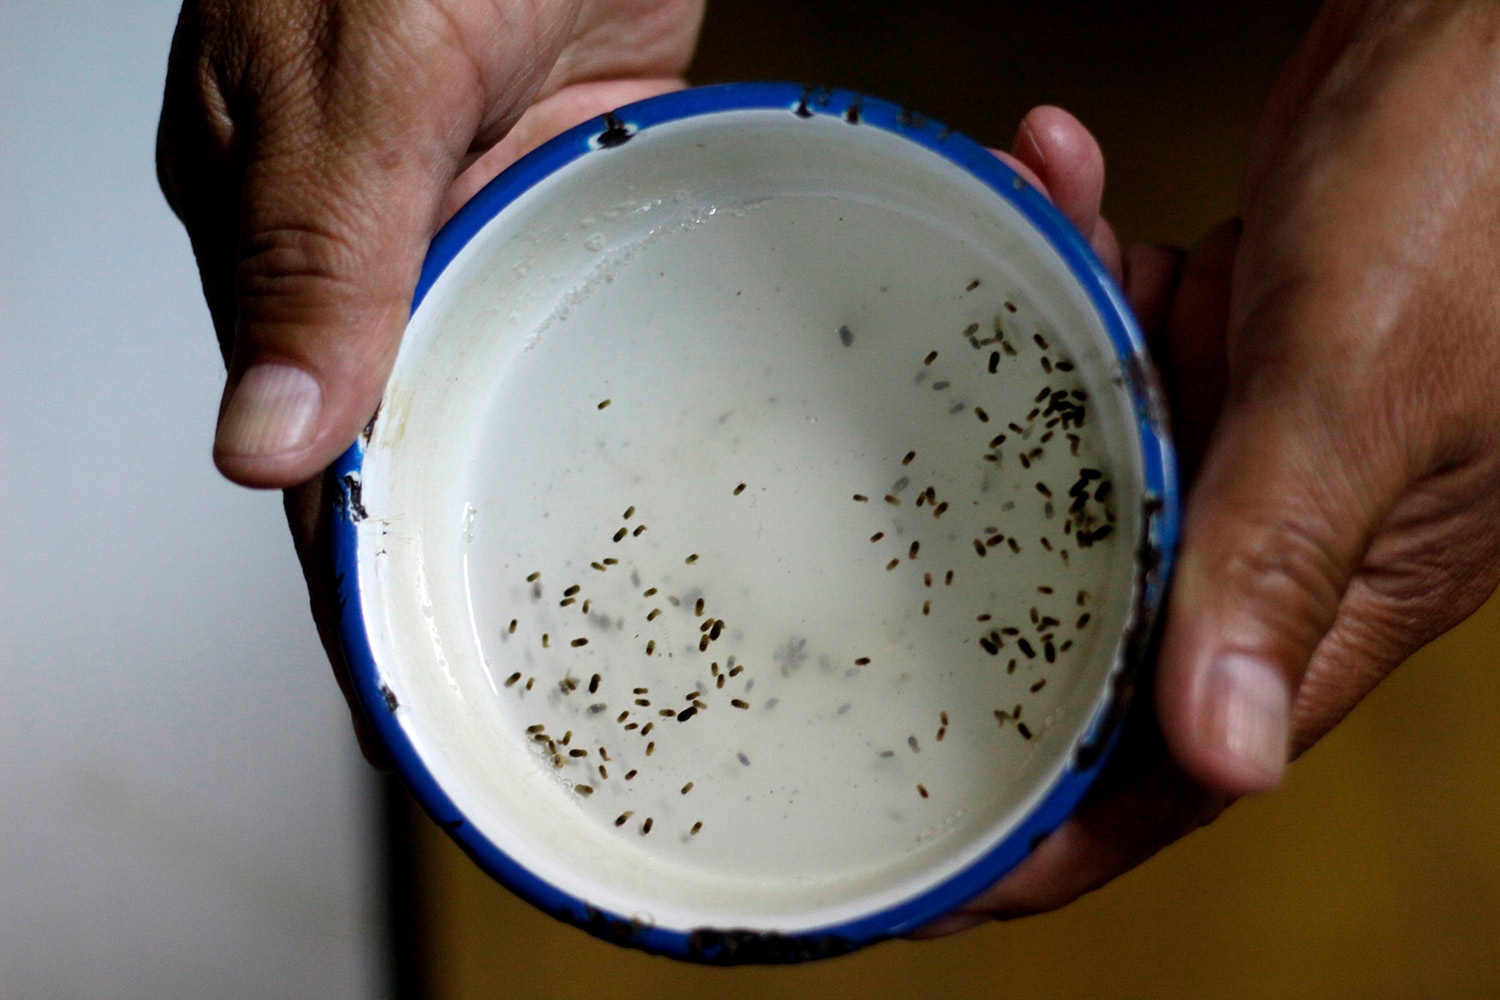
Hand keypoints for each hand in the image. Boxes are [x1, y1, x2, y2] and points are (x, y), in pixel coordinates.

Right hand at [157, 0, 704, 757]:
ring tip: (644, 624)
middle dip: (479, 576)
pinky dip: (643, 376)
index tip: (413, 714)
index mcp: (295, 249)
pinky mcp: (581, 188)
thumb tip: (262, 445)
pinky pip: (607, 306)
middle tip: (555, 702)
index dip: (361, 598)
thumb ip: (317, 247)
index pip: (319, 466)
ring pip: (524, 392)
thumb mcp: (358, 69)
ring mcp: (493, 227)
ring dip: (571, 490)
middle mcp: (394, 258)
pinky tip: (692, 452)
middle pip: (431, 453)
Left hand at [920, 0, 1499, 933]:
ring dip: (1012, 399)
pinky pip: (1116, 333)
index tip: (932, 874)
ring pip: (1088, 469)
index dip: (1057, 835)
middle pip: (1103, 633)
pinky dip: (1076, 268)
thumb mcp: (1371, 378)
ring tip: (950, 303)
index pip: (1183, 767)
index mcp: (1345, 584)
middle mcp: (1293, 525)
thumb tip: (1221, 755)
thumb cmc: (1486, 172)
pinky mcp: (1239, 331)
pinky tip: (1050, 174)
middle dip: (980, 633)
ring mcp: (1260, 427)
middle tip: (843, 643)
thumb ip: (1286, 554)